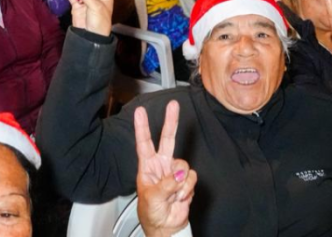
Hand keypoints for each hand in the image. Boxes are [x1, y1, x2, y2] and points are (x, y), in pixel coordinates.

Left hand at [136, 101, 195, 236]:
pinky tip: (179, 197)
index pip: (144, 143)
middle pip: (168, 139)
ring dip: (180, 182)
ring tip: (172, 194)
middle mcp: (162, 165)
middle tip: (173, 105)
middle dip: (171, 122)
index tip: (140, 111)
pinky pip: (191, 178)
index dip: (142, 127)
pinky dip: (186, 189)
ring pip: (183, 165)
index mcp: (147, 166)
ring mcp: (175, 172)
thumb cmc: (151, 212)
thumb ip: (166, 184)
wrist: (165, 226)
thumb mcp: (152, 197)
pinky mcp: (186, 180)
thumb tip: (179, 175)